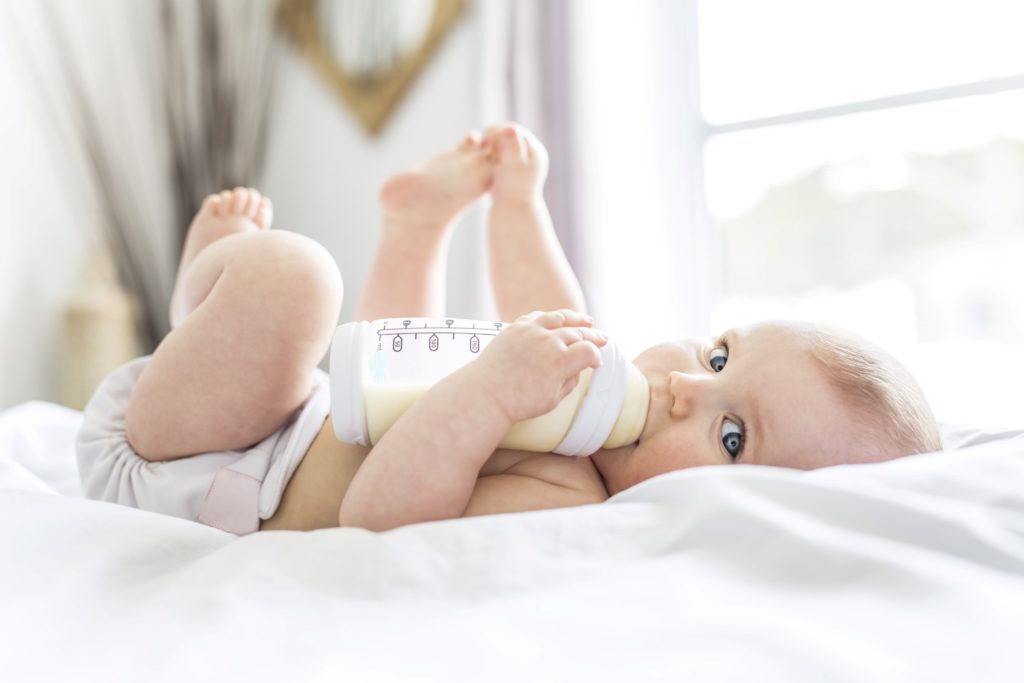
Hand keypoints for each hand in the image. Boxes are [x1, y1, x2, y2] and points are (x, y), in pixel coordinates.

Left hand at [468, 309, 606, 423]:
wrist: (487, 394)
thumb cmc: (519, 402)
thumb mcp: (553, 399)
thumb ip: (570, 381)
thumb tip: (577, 369)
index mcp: (561, 361)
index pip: (588, 351)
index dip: (596, 357)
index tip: (597, 363)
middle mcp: (548, 341)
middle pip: (578, 332)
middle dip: (593, 336)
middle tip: (602, 339)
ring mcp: (531, 331)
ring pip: (559, 318)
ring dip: (576, 318)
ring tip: (587, 320)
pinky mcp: (515, 328)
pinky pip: (537, 316)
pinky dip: (550, 316)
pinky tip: (556, 319)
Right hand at [481, 122, 549, 199]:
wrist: (514, 210)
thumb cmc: (514, 190)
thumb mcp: (514, 167)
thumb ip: (513, 147)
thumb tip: (510, 129)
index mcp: (535, 152)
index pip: (516, 132)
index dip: (500, 130)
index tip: (486, 135)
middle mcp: (531, 154)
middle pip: (511, 137)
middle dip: (496, 136)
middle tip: (482, 140)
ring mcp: (522, 162)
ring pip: (505, 145)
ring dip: (493, 144)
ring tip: (482, 149)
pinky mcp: (513, 169)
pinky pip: (501, 154)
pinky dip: (492, 153)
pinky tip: (484, 157)